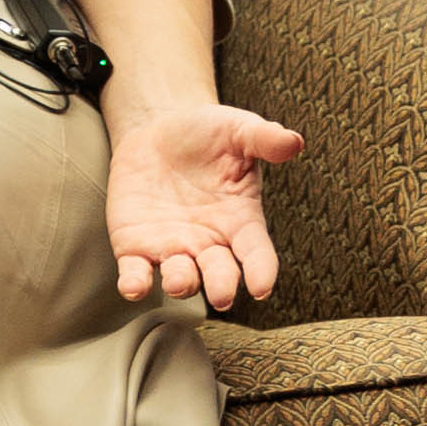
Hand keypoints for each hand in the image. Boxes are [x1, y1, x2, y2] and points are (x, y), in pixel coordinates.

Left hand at [104, 95, 306, 311]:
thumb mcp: (237, 130)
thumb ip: (263, 138)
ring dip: (180, 284)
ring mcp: (173, 248)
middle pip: (219, 273)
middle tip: (221, 295)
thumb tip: (294, 141)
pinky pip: (136, 272)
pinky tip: (132, 287)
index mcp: (240, 221)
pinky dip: (135, 283)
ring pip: (180, 278)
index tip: (262, 287)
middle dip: (220, 285)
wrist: (157, 131)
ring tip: (178, 282)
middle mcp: (209, 243)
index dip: (261, 271)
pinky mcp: (136, 246)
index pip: (256, 253)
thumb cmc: (207, 134)